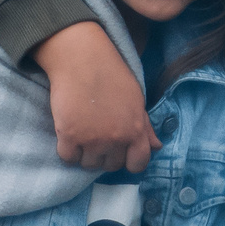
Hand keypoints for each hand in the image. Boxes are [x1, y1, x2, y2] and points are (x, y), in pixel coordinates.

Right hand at [33, 20, 157, 173]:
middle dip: (105, 155)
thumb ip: (145, 127)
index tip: (120, 153)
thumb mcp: (135, 100)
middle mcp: (116, 139)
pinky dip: (67, 150)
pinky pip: (68, 158)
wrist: (81, 60)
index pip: (138, 164)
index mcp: (136, 130)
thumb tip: (157, 147)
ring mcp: (92, 140)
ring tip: (82, 132)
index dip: (129, 161)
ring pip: (88, 164)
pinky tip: (68, 134)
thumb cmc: (111, 76)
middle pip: (111, 166)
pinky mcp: (69, 136)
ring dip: (85, 153)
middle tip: (96, 135)